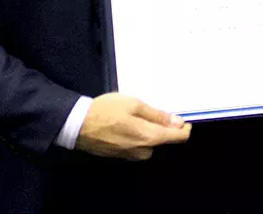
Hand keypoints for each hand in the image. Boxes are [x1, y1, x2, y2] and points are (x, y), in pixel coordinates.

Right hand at [74, 93, 191, 159]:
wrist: (78, 125)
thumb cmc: (107, 110)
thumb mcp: (134, 105)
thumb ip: (157, 115)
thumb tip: (178, 122)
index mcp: (149, 137)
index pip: (177, 138)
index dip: (185, 129)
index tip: (184, 120)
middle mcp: (143, 151)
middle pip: (163, 141)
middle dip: (164, 128)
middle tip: (152, 112)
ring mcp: (131, 156)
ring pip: (150, 144)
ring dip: (149, 132)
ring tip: (137, 117)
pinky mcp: (121, 156)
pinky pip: (137, 147)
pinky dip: (138, 137)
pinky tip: (128, 125)